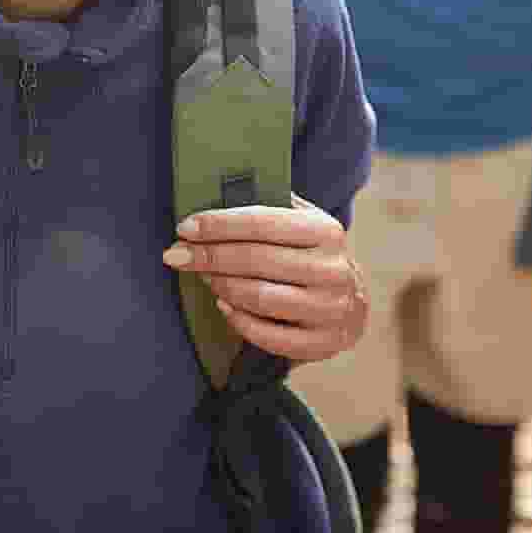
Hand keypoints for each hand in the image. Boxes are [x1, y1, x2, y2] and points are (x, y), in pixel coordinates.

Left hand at [163, 198, 369, 360]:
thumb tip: (217, 190)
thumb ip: (271, 206)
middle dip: (208, 255)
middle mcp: (331, 268)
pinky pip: (269, 336)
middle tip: (176, 254)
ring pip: (259, 297)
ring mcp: (329, 308)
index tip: (184, 227)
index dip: (218, 224)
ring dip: (220, 286)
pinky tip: (223, 306)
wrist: (355, 303)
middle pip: (254, 259)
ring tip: (203, 277)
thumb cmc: (313, 255)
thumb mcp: (304, 223)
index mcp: (325, 230)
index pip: (261, 221)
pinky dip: (238, 321)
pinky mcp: (322, 342)